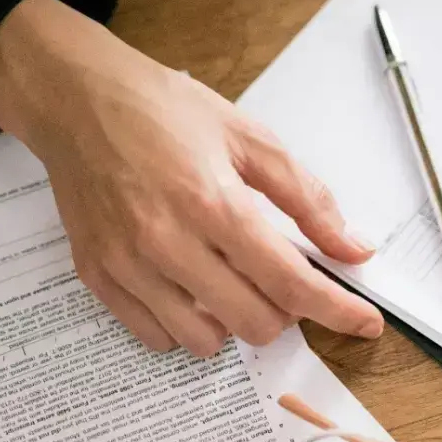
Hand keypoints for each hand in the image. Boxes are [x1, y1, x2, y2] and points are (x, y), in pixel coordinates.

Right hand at [0, 0, 384, 355]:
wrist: (76, 99)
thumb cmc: (163, 111)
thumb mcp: (250, 138)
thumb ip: (307, 199)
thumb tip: (354, 248)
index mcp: (213, 203)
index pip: (291, 282)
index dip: (337, 310)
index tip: (365, 323)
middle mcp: (168, 242)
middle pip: (254, 322)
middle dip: (285, 313)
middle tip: (283, 281)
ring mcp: (128, 265)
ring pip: (204, 342)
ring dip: (233, 323)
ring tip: (231, 281)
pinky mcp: (98, 276)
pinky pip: (155, 336)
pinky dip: (185, 325)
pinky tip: (191, 288)